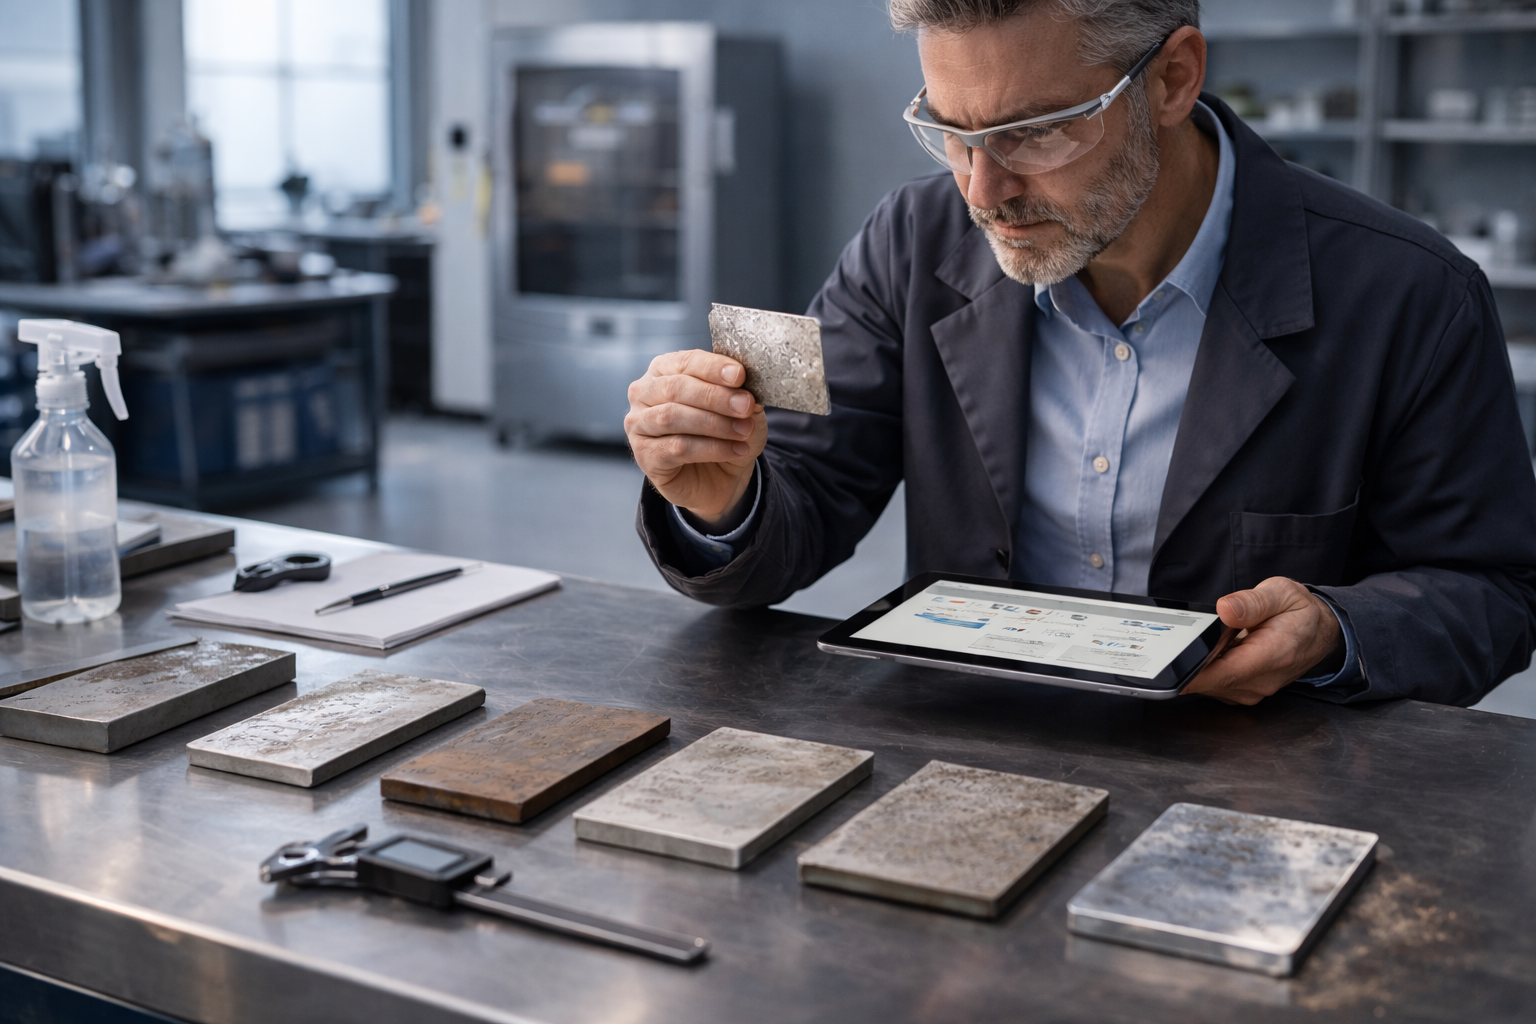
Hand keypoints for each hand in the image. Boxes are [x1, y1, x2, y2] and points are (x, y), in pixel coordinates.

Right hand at [625, 350, 767, 524]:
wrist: (719, 477)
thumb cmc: (724, 433)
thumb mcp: (741, 409)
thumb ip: (740, 395)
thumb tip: (745, 391)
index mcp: (664, 370)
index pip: (686, 361)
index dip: (713, 367)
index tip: (739, 375)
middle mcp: (644, 393)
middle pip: (676, 387)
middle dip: (715, 396)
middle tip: (745, 406)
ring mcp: (639, 425)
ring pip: (672, 417)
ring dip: (714, 423)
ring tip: (743, 430)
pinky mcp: (644, 455)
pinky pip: (677, 448)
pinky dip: (711, 448)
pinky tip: (735, 450)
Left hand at [1182, 577, 1343, 705]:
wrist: (1319, 633)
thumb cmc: (1300, 613)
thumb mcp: (1281, 593)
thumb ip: (1252, 602)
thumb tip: (1224, 609)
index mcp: (1274, 654)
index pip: (1224, 673)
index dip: (1192, 674)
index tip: (1169, 667)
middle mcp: (1263, 680)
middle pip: (1210, 681)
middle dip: (1189, 663)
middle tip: (1178, 641)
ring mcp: (1253, 690)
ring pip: (1209, 685)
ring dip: (1198, 666)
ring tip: (1201, 640)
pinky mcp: (1244, 691)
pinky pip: (1215, 685)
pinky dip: (1206, 669)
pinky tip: (1210, 651)